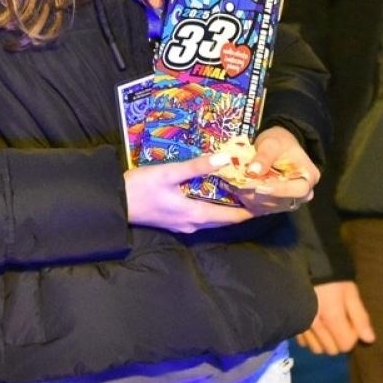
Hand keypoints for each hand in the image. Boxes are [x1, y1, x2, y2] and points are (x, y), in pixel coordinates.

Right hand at [125, 154, 248, 232]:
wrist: (114, 203)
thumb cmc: (141, 187)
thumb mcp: (169, 172)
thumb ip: (197, 166)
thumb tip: (226, 158)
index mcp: (195, 214)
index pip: (232, 217)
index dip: (251, 210)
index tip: (268, 200)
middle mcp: (193, 224)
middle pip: (225, 220)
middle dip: (244, 209)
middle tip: (259, 194)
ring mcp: (183, 225)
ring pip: (214, 219)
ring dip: (229, 209)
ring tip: (243, 193)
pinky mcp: (175, 221)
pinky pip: (203, 217)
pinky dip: (215, 208)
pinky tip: (217, 195)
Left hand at [228, 126, 320, 217]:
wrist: (277, 147)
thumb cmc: (279, 143)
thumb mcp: (272, 143)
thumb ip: (264, 156)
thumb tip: (253, 171)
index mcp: (309, 176)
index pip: (299, 189)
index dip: (280, 190)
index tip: (260, 187)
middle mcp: (303, 193)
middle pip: (284, 201)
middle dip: (262, 196)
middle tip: (242, 188)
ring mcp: (291, 201)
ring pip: (272, 207)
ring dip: (254, 200)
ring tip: (239, 189)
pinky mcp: (277, 205)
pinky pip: (265, 208)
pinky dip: (251, 202)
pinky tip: (240, 193)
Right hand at [295, 281, 375, 354]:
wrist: (302, 262)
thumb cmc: (331, 276)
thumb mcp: (350, 291)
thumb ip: (360, 316)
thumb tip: (369, 339)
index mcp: (332, 317)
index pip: (346, 345)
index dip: (352, 335)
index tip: (351, 321)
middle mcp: (315, 326)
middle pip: (332, 350)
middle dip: (339, 339)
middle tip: (340, 321)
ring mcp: (300, 326)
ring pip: (316, 349)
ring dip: (324, 341)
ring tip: (327, 324)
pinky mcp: (291, 323)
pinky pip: (303, 342)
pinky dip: (310, 338)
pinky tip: (314, 324)